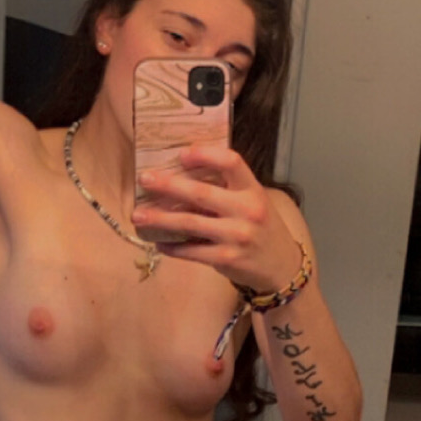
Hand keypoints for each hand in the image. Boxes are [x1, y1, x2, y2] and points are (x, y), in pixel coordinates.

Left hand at [132, 146, 303, 290]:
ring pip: (189, 223)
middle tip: (144, 179)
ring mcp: (236, 236)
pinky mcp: (226, 259)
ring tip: (138, 214)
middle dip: (168, 185)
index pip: (231, 162)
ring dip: (160, 218)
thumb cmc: (261, 228)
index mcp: (253, 190)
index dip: (206, 155)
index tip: (182, 154)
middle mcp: (246, 210)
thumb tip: (183, 175)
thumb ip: (228, 189)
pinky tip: (157, 241)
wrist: (282, 266)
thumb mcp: (254, 201)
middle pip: (201, 193)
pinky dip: (172, 246)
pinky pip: (191, 251)